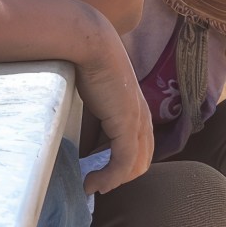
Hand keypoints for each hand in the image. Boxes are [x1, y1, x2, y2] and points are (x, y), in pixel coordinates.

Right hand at [72, 9, 153, 194]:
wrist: (90, 42)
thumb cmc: (87, 59)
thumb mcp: (95, 91)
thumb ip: (96, 111)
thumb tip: (82, 132)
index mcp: (137, 107)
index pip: (140, 146)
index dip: (122, 163)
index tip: (98, 171)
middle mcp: (143, 117)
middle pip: (142, 161)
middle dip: (120, 176)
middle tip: (96, 181)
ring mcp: (138, 123)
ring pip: (135, 166)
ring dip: (114, 181)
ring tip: (92, 185)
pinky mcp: (127, 127)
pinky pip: (122, 164)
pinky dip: (108, 179)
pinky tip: (91, 183)